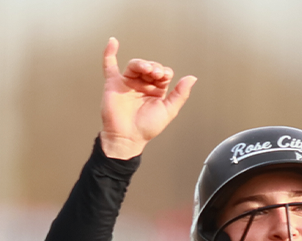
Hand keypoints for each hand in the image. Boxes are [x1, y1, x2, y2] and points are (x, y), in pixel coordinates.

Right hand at [98, 38, 195, 159]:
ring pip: (135, 65)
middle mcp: (142, 85)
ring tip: (147, 70)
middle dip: (154, 67)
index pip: (162, 73)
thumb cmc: (146, 128)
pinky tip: (112, 43)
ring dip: (142, 64)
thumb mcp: (168, 111)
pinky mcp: (113, 84)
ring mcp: (128, 83)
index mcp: (156, 90)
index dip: (164, 71)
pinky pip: (110, 66)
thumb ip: (180, 94)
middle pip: (149, 67)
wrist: (128, 138)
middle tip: (156, 73)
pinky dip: (110, 53)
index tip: (163, 77)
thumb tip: (192, 78)